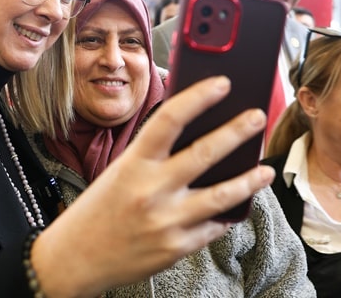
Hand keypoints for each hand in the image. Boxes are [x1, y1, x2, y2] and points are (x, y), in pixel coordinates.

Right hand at [33, 76, 274, 297]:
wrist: (76, 258)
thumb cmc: (97, 210)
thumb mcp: (118, 172)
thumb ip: (152, 156)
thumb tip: (194, 136)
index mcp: (133, 164)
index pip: (170, 119)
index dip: (199, 96)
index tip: (222, 83)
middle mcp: (151, 190)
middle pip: (205, 153)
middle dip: (237, 131)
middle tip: (257, 117)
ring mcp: (166, 221)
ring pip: (222, 195)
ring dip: (248, 180)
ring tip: (265, 170)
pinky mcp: (176, 247)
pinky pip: (213, 227)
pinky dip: (226, 214)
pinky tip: (236, 206)